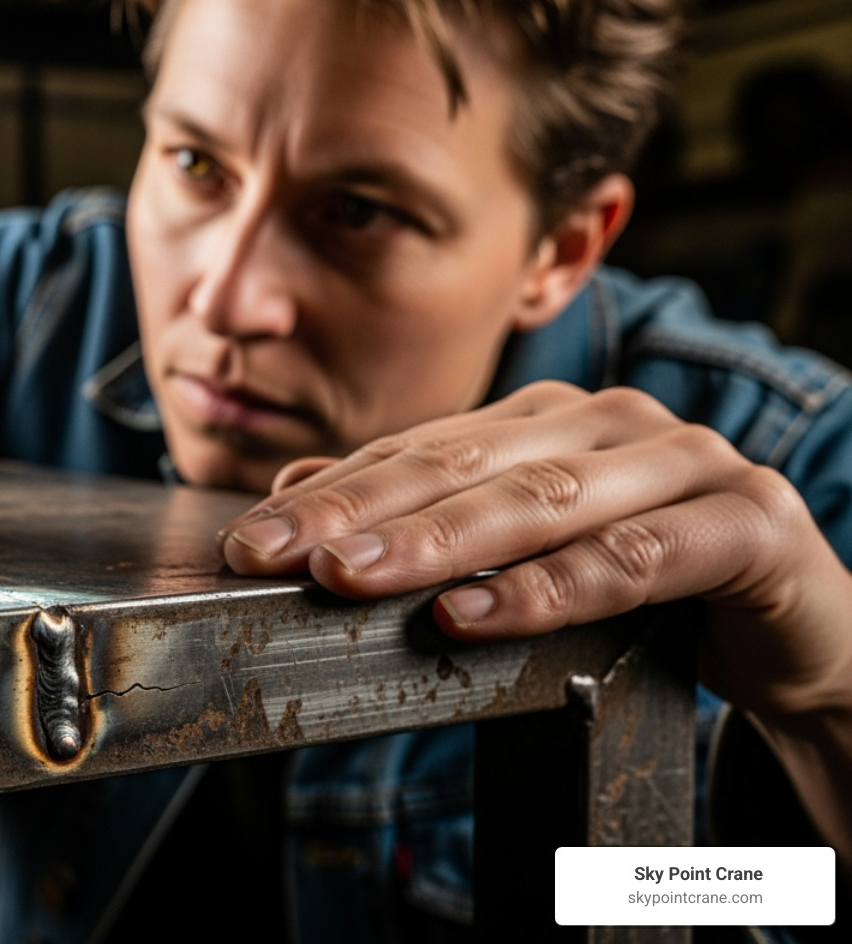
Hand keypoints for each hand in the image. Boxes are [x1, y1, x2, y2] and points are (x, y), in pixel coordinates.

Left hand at [217, 381, 851, 720]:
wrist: (796, 627)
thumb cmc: (646, 585)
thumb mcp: (527, 550)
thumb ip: (431, 516)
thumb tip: (301, 494)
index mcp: (547, 420)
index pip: (421, 450)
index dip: (334, 492)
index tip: (251, 539)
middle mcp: (608, 423)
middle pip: (466, 464)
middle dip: (363, 511)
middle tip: (279, 553)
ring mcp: (682, 462)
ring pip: (541, 501)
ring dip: (438, 543)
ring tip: (353, 577)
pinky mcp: (745, 522)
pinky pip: (634, 560)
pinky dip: (550, 590)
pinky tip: (476, 615)